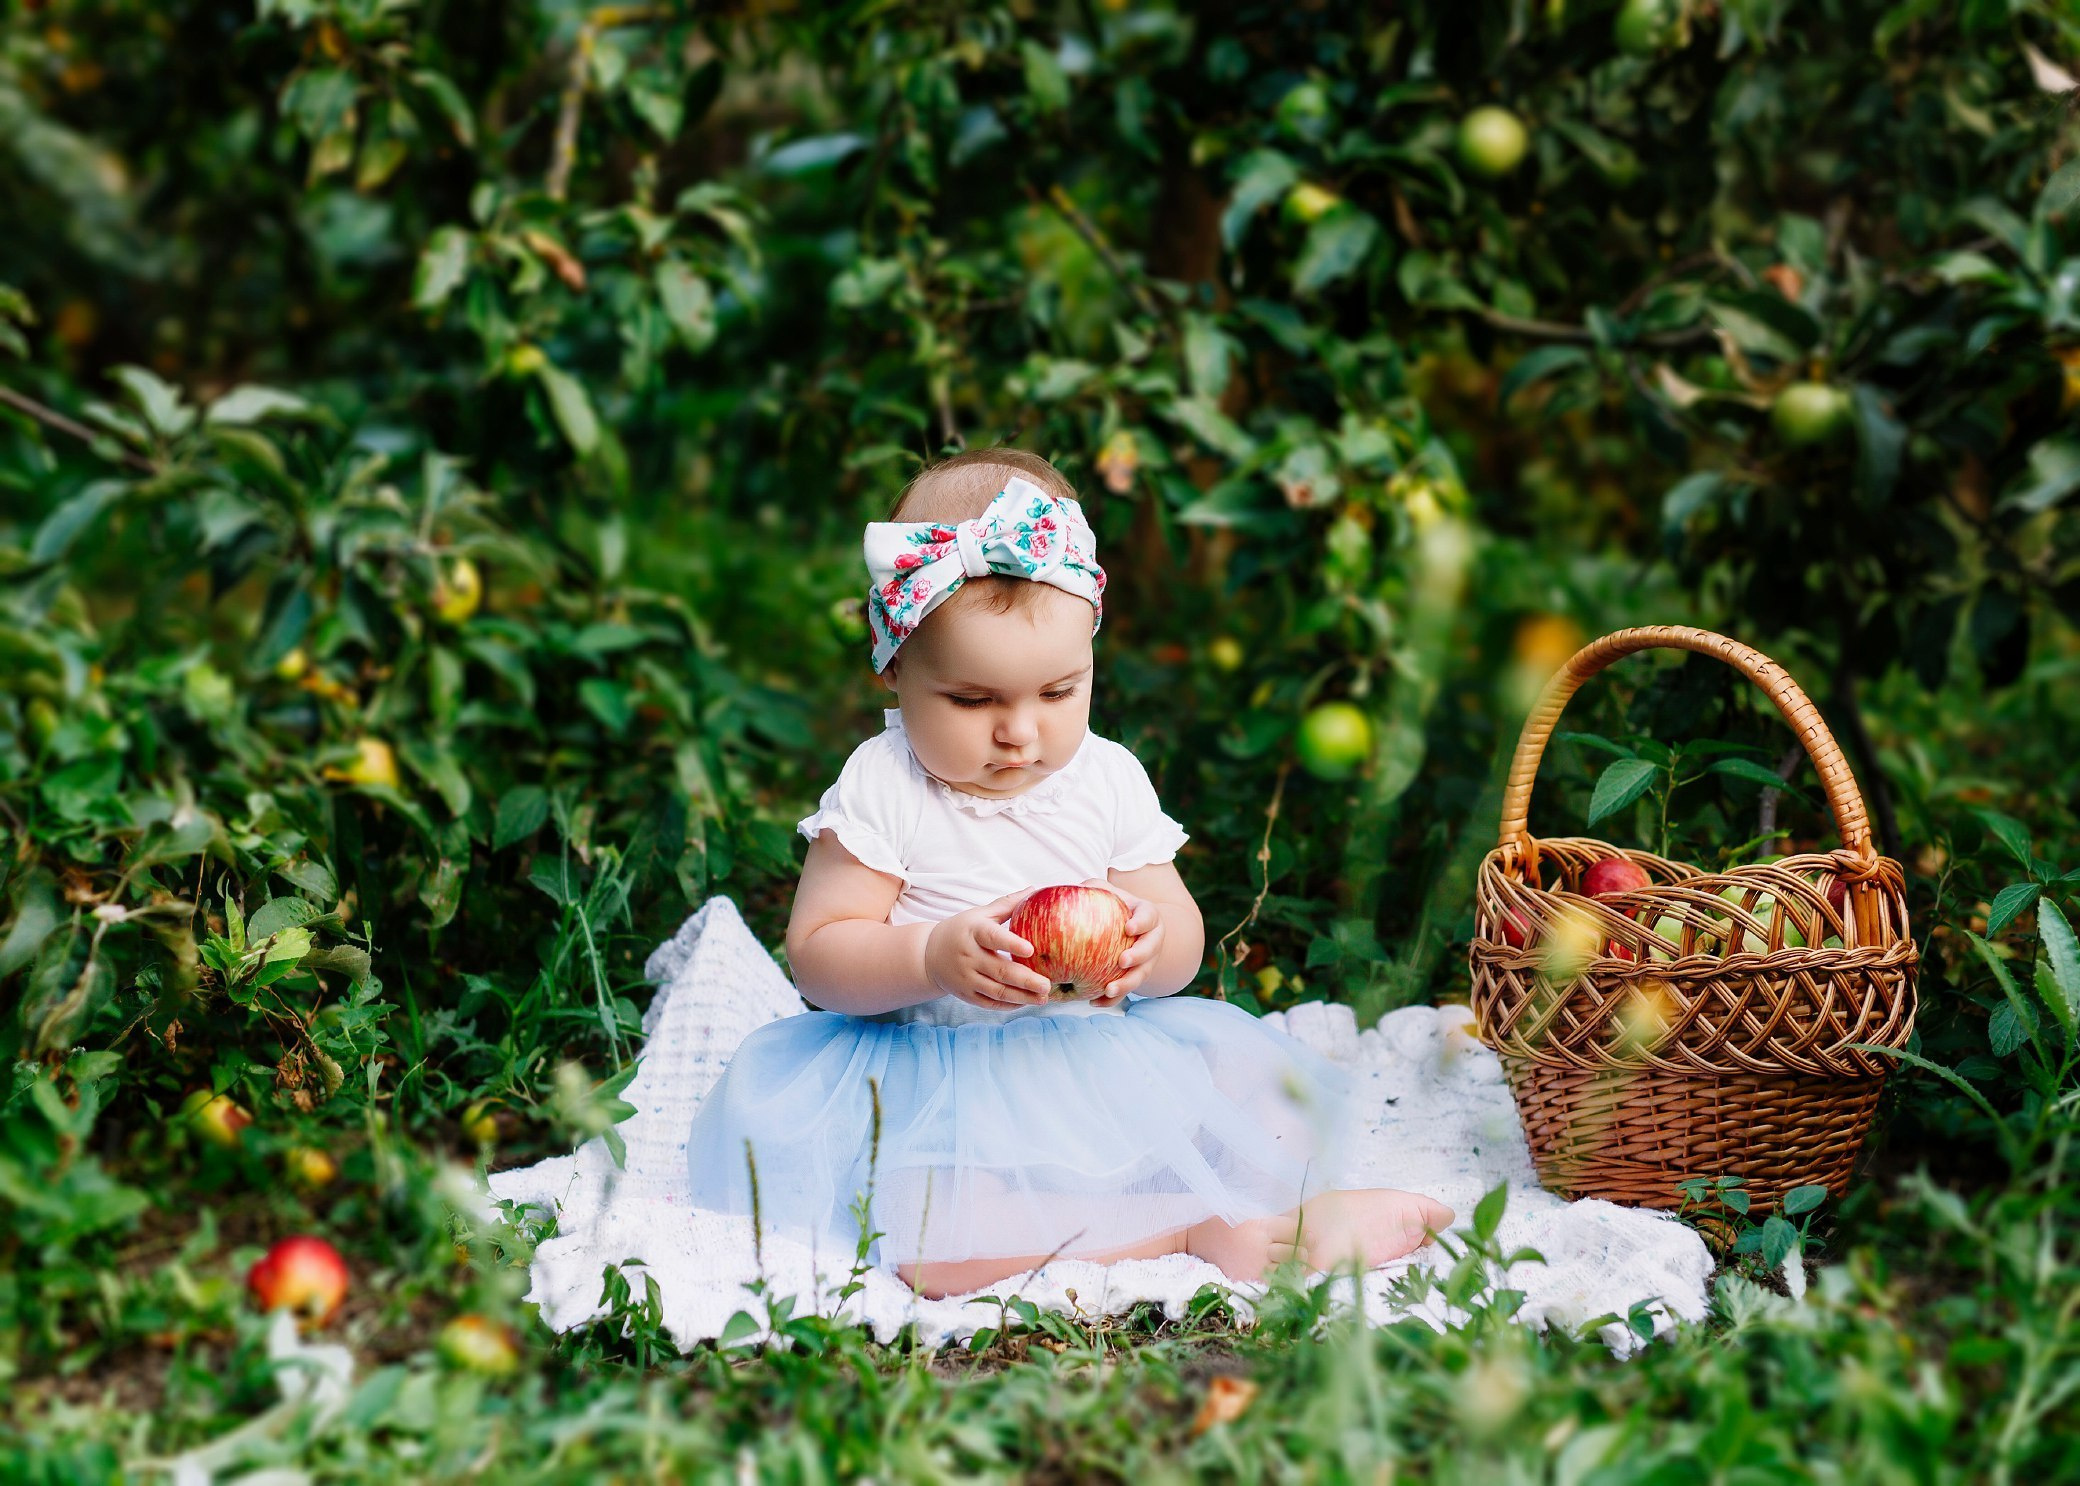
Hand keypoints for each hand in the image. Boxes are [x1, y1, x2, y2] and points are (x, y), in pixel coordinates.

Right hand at [924, 890, 1055, 1011]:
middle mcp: (968, 956)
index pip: (992, 938)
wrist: (929, 954)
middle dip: (1025, 980)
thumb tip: (1034, 889)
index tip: (1031, 949)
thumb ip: (1007, 904)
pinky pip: (989, 1004)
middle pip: (999, 971)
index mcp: (973, 932)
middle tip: (1047, 984)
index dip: (1011, 944)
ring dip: (1022, 997)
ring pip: (997, 991)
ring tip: (1043, 997)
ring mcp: (966, 978)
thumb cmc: (962, 930)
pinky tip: (1026, 1002)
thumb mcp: (980, 914)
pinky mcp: (966, 995)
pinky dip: (1009, 1005)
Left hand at [1081, 877, 1163, 1006]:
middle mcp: (1152, 940)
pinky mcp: (1136, 977)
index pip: (1148, 917)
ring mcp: (1147, 961)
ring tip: (1109, 989)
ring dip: (1127, 984)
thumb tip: (1072, 888)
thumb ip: (1094, 888)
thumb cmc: (1114, 906)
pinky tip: (1094, 1002)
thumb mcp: (1107, 892)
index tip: (1128, 927)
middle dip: (1139, 956)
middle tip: (1122, 961)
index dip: (1141, 923)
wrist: (1131, 927)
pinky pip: (1126, 991)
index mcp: (1147, 916)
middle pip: (1151, 950)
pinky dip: (1112, 999)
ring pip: (1141, 975)